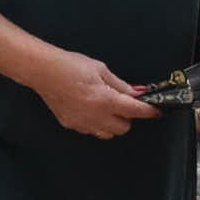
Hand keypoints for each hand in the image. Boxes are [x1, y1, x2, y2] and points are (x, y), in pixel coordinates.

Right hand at [29, 49, 157, 137]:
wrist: (43, 71)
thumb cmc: (71, 65)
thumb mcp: (100, 69)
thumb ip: (120, 84)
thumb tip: (136, 92)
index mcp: (105, 100)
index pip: (135, 111)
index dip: (149, 111)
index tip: (156, 111)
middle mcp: (95, 116)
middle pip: (123, 128)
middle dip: (127, 117)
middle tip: (123, 103)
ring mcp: (82, 123)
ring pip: (108, 134)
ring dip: (112, 123)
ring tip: (106, 108)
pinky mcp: (71, 125)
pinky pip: (91, 131)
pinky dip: (97, 124)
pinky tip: (90, 109)